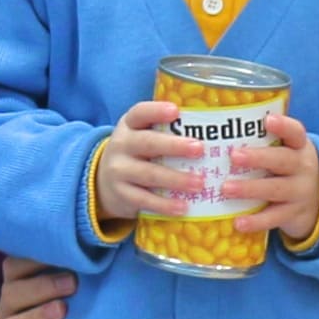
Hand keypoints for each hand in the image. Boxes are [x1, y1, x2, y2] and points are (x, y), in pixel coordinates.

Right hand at [0, 255, 74, 318]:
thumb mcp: (59, 299)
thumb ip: (71, 278)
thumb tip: (103, 253)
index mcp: (17, 290)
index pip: (14, 267)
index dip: (34, 257)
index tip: (64, 250)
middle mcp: (6, 313)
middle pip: (12, 294)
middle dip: (43, 286)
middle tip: (73, 283)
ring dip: (36, 318)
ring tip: (62, 311)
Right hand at [93, 100, 203, 228]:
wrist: (104, 182)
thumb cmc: (137, 154)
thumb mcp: (141, 136)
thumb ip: (166, 132)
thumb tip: (214, 129)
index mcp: (129, 125)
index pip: (139, 113)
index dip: (156, 111)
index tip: (176, 111)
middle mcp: (121, 145)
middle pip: (147, 143)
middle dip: (174, 146)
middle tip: (200, 149)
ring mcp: (118, 171)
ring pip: (148, 174)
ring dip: (176, 179)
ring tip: (200, 183)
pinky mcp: (121, 194)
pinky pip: (144, 200)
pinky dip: (165, 205)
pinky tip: (183, 207)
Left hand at [232, 112, 318, 241]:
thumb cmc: (289, 168)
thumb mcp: (287, 151)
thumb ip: (264, 141)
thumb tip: (220, 128)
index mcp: (299, 147)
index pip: (295, 132)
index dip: (283, 126)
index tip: (267, 120)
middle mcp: (303, 167)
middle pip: (283, 160)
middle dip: (258, 158)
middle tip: (233, 156)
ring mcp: (300, 192)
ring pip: (276, 189)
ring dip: (250, 189)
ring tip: (226, 189)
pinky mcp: (294, 214)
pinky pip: (274, 218)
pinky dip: (256, 221)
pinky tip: (238, 222)